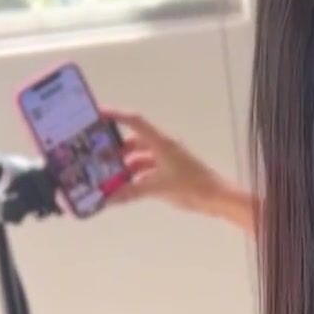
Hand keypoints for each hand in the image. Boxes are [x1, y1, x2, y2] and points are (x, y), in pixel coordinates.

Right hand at [105, 109, 254, 227]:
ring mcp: (167, 159)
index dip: (115, 115)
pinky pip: (147, 170)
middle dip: (115, 149)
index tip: (96, 114)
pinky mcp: (170, 171)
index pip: (135, 122)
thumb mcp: (158, 188)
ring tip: (107, 176)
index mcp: (161, 142)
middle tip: (96, 157)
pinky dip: (135, 177)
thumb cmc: (191, 186)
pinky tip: (124, 188)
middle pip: (134, 141)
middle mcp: (163, 146)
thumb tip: (107, 199)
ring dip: (125, 166)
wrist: (217, 198)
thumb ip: (132, 192)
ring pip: (140, 157)